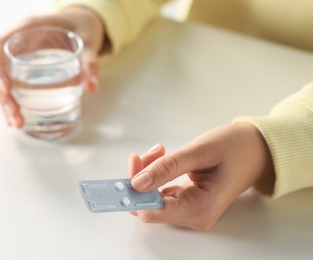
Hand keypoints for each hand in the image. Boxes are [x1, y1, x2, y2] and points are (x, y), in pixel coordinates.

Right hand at [0, 7, 104, 126]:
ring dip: (6, 103)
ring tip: (17, 124)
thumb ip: (90, 62)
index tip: (6, 90)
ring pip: (3, 80)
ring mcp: (19, 55)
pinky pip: (12, 83)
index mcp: (27, 29)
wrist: (82, 24)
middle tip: (16, 119)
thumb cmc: (82, 28)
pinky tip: (16, 118)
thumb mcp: (89, 41)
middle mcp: (18, 42)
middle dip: (3, 96)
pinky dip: (13, 100)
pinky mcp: (24, 66)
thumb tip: (92, 87)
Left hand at [127, 123, 274, 230]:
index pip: (153, 211)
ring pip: (152, 198)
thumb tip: (137, 183)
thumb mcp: (200, 152)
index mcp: (200, 208)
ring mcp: (190, 210)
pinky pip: (160, 193)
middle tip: (150, 152)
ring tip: (161, 150)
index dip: (135, 192)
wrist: (256, 150)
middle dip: (142, 177)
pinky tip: (163, 157)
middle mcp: (193, 216)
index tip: (131, 166)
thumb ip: (167, 168)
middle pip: (149, 205)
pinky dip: (155, 175)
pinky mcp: (187, 201)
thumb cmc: (235, 148)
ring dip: (148, 173)